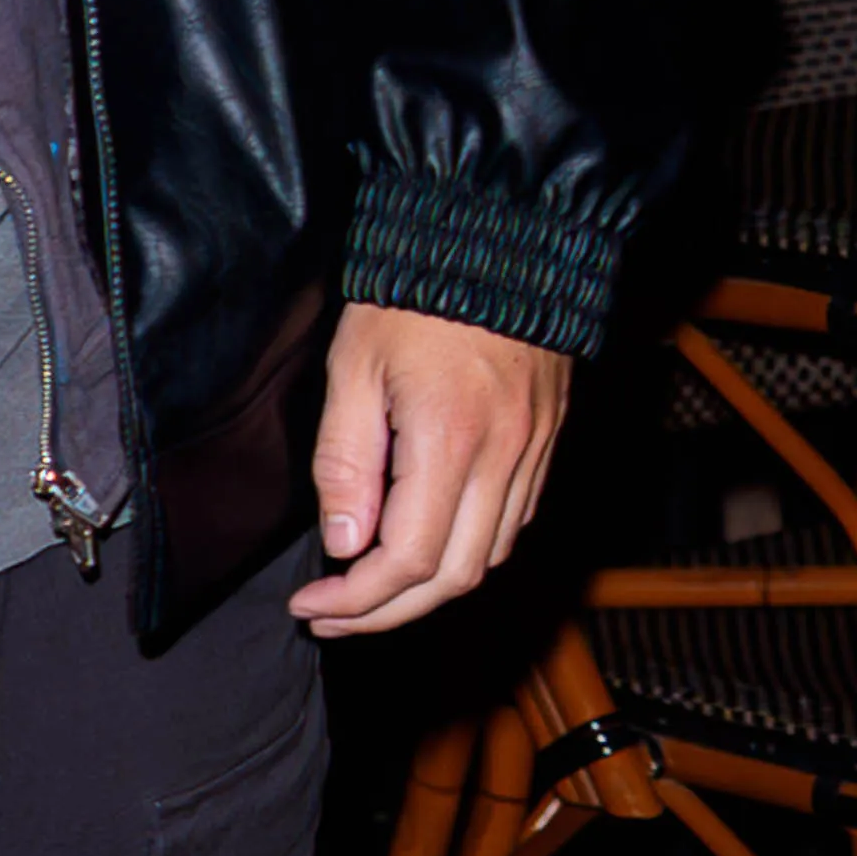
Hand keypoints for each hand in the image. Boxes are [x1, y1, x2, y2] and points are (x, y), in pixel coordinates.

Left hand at [287, 304, 570, 637]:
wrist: (495, 236)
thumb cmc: (411, 292)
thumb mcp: (353, 365)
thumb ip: (346, 460)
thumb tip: (343, 545)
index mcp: (450, 441)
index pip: (406, 560)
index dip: (356, 598)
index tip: (311, 604)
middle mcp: (503, 459)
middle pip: (453, 579)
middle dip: (388, 612)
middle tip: (331, 618)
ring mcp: (533, 454)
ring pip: (489, 560)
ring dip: (430, 591)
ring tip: (370, 594)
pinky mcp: (545, 444)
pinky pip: (513, 525)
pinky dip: (469, 553)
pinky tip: (427, 548)